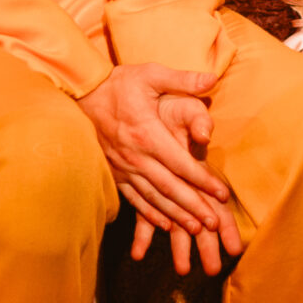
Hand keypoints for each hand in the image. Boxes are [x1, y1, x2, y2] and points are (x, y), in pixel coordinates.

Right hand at [129, 92, 240, 274]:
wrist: (81, 94)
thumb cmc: (120, 83)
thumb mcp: (151, 74)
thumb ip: (182, 80)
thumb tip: (211, 78)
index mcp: (148, 134)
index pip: (181, 163)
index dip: (203, 180)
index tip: (221, 194)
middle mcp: (136, 156)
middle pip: (169, 187)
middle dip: (193, 206)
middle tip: (213, 222)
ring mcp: (122, 167)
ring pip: (153, 197)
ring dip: (175, 215)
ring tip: (195, 229)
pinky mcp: (113, 173)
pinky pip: (134, 198)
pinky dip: (150, 213)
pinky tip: (164, 224)